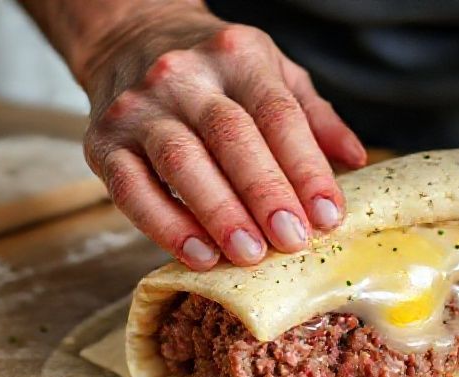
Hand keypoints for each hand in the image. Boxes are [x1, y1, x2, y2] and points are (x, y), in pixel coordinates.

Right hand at [77, 4, 365, 268]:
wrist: (128, 40)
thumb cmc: (215, 72)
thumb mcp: (272, 73)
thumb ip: (314, 116)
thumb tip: (356, 161)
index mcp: (238, 57)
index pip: (278, 113)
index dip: (305, 168)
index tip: (329, 215)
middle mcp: (185, 76)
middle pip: (231, 136)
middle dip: (265, 193)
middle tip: (292, 240)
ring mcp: (140, 108)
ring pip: (181, 161)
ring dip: (218, 213)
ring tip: (249, 253)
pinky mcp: (103, 142)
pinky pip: (132, 189)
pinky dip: (165, 225)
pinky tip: (197, 254)